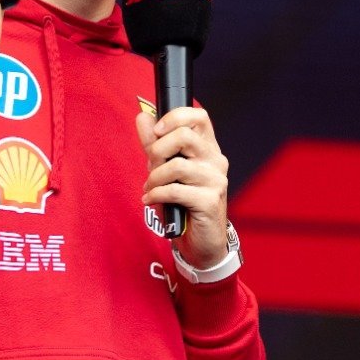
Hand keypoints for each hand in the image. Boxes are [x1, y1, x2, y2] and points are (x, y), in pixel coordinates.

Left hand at [136, 106, 230, 268]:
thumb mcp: (165, 170)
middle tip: (151, 166)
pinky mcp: (209, 201)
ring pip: (177, 166)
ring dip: (155, 178)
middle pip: (185, 136)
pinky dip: (156, 194)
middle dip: (158, 150)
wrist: (201, 242)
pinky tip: (150, 200)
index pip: (199, 116)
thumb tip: (143, 116)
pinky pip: (175, 190)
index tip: (158, 130)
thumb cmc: (182, 204)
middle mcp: (216, 160)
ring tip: (150, 188)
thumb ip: (154, 144)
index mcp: (207, 148)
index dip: (176, 116)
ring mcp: (216, 180)